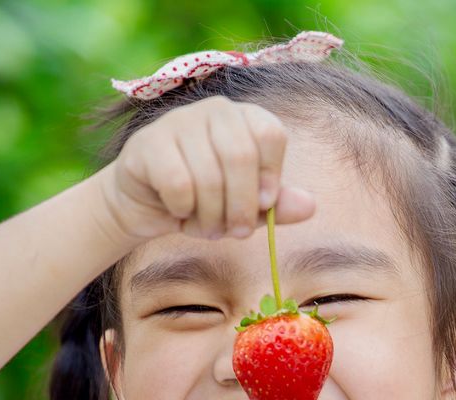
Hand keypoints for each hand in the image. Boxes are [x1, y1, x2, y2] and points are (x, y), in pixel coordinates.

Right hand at [95, 96, 316, 246]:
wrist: (146, 205)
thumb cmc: (203, 202)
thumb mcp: (246, 208)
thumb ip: (277, 206)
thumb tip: (310, 206)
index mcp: (244, 118)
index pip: (270, 133)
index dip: (271, 176)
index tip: (264, 205)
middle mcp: (214, 110)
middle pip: (241, 156)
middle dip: (241, 207)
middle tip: (236, 232)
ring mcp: (178, 121)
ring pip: (208, 176)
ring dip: (211, 217)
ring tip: (207, 228)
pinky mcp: (148, 142)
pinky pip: (177, 184)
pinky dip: (183, 209)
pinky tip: (178, 211)